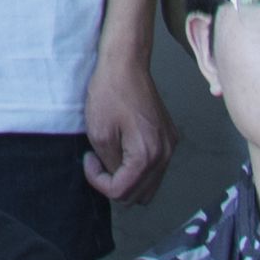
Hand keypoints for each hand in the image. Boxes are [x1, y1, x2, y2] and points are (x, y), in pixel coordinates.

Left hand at [84, 35, 173, 203]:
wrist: (127, 63)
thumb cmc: (110, 92)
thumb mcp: (99, 133)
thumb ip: (109, 164)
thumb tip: (114, 176)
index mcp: (148, 154)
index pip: (122, 192)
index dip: (99, 182)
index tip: (89, 160)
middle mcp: (165, 154)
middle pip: (139, 195)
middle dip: (115, 185)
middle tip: (98, 163)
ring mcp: (170, 146)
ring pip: (149, 185)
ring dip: (128, 179)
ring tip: (109, 157)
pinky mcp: (169, 137)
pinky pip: (155, 167)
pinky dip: (138, 168)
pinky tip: (122, 149)